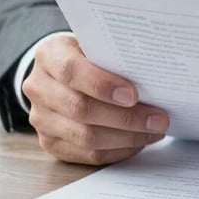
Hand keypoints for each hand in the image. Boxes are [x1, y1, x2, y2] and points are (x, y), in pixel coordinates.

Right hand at [23, 35, 169, 164]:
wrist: (59, 72)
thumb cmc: (87, 55)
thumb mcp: (96, 44)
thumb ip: (114, 56)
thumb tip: (154, 76)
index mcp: (49, 55)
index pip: (72, 71)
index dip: (103, 85)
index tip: (134, 95)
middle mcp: (39, 88)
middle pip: (82, 109)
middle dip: (126, 118)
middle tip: (159, 119)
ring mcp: (41, 119)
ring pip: (86, 137)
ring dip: (127, 138)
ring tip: (155, 131)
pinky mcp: (50, 143)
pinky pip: (88, 154)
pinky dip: (119, 150)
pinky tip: (140, 141)